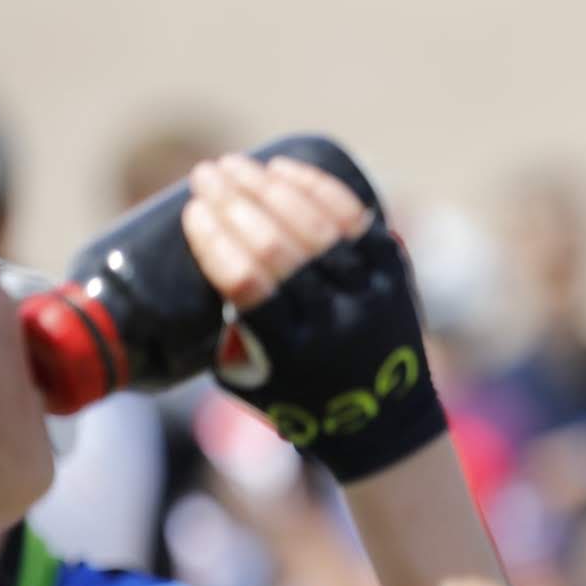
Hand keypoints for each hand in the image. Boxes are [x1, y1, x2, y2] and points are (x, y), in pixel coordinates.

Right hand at [182, 154, 446, 481]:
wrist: (382, 420)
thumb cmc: (295, 396)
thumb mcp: (247, 376)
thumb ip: (221, 325)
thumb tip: (191, 253)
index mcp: (291, 352)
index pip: (247, 283)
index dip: (216, 240)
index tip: (191, 211)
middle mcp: (335, 322)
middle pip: (279, 247)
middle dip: (235, 201)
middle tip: (204, 175)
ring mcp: (369, 295)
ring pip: (317, 226)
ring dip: (270, 187)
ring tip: (236, 165)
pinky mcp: (394, 275)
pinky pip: (355, 219)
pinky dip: (318, 188)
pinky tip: (284, 169)